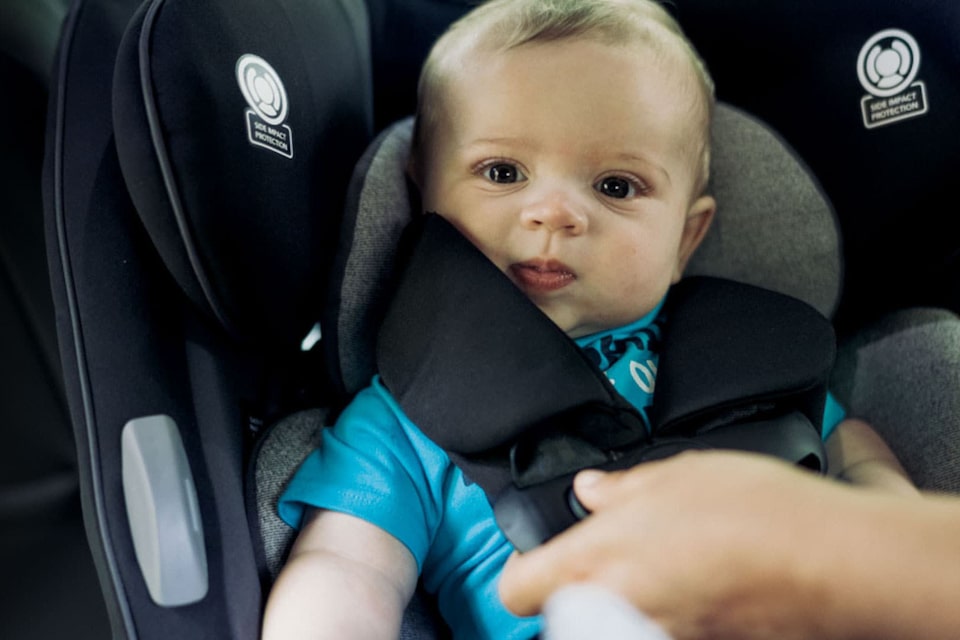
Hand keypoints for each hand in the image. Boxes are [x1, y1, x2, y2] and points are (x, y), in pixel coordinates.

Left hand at [499, 451, 851, 639]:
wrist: (832, 561)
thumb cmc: (755, 512)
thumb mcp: (674, 473)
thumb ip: (619, 487)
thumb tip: (593, 490)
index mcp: (595, 559)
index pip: (516, 589)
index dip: (522, 571)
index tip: (537, 556)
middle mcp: (617, 609)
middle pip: (564, 614)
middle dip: (578, 587)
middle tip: (611, 555)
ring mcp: (659, 635)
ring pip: (616, 622)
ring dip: (628, 596)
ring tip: (666, 563)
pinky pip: (663, 628)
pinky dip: (670, 610)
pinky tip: (700, 582)